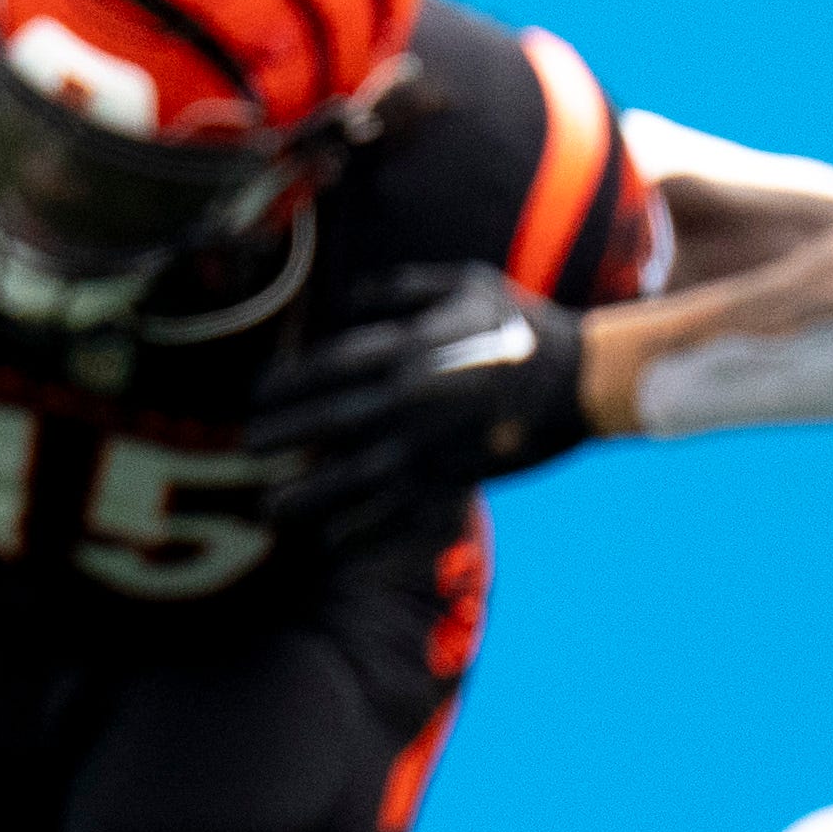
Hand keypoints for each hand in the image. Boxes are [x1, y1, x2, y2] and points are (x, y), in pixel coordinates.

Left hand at [246, 268, 601, 547]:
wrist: (585, 379)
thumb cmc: (524, 325)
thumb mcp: (465, 283)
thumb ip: (403, 291)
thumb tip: (353, 300)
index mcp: (408, 351)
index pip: (326, 369)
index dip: (285, 385)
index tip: (255, 398)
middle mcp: (409, 401)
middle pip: (328, 425)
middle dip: (283, 439)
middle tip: (248, 450)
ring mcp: (431, 446)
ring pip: (354, 479)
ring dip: (308, 498)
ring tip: (270, 514)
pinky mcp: (456, 482)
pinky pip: (398, 515)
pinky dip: (362, 535)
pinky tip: (330, 548)